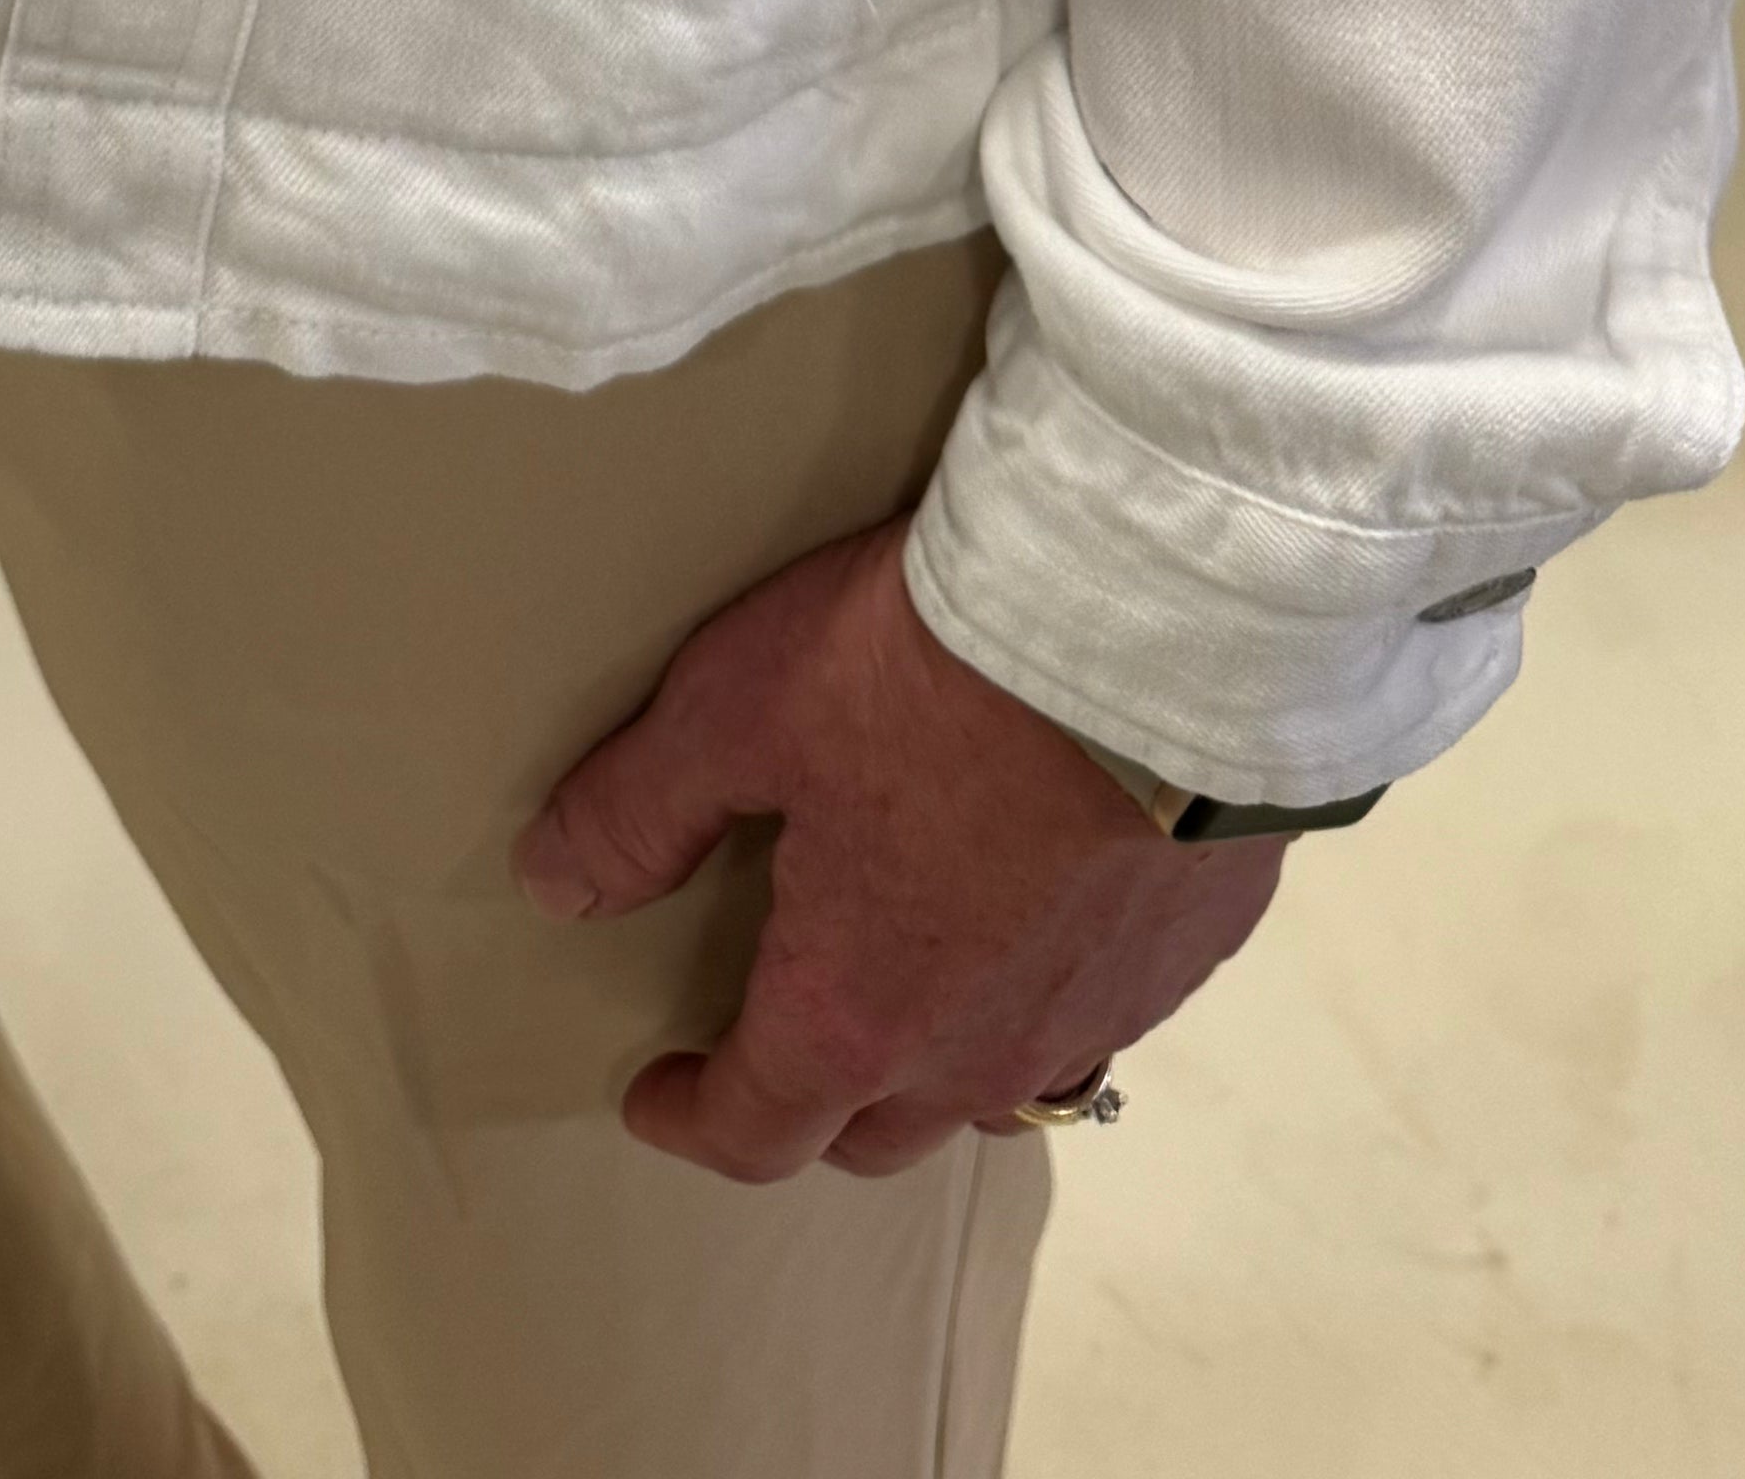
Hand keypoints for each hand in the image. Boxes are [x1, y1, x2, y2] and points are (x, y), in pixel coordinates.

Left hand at [514, 518, 1288, 1180]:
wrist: (1153, 614)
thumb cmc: (927, 663)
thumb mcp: (737, 709)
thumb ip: (640, 808)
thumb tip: (556, 881)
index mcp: (856, 1012)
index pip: (755, 1128)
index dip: (690, 1119)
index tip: (656, 1096)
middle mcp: (979, 1050)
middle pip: (876, 1130)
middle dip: (809, 1100)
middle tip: (769, 1037)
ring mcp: (1098, 1011)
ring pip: (997, 1085)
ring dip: (937, 1056)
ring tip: (908, 988)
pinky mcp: (1189, 949)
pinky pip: (1101, 1010)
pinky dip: (1048, 986)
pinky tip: (1039, 911)